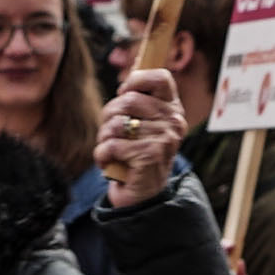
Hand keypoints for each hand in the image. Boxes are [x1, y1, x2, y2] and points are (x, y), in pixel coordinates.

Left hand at [99, 67, 182, 207]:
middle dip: (109, 116)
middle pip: (128, 100)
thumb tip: (124, 85)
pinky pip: (111, 145)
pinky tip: (107, 163)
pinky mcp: (149, 156)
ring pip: (116, 124)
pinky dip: (101, 155)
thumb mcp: (143, 125)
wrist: (143, 197)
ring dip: (103, 139)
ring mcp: (164, 140)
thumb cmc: (136, 155)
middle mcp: (173, 122)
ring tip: (110, 150)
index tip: (124, 95)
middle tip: (110, 133)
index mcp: (174, 110)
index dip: (136, 81)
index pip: (161, 77)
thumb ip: (138, 103)